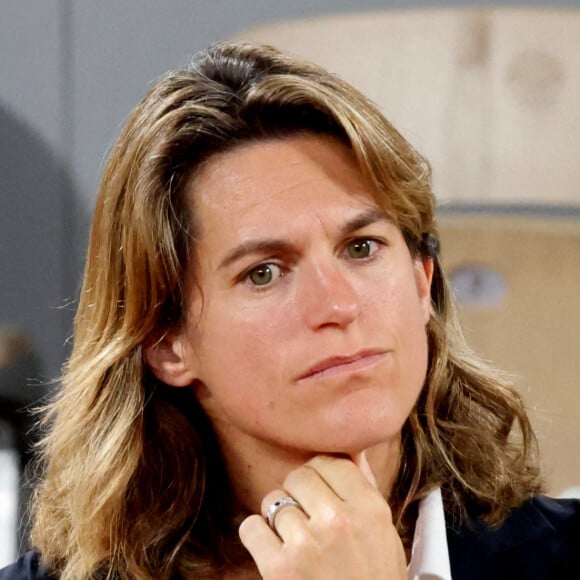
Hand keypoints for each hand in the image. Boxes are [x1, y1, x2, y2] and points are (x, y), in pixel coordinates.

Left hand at [238, 454, 406, 578]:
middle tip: (305, 515)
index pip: (330, 461)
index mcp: (369, 508)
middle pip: (299, 476)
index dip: (320, 473)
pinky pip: (251, 527)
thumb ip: (366, 488)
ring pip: (273, 500)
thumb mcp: (383, 533)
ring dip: (278, 518)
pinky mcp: (279, 567)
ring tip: (294, 538)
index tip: (319, 489)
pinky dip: (257, 537)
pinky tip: (274, 550)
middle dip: (298, 492)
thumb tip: (353, 450)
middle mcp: (338, 520)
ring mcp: (307, 543)